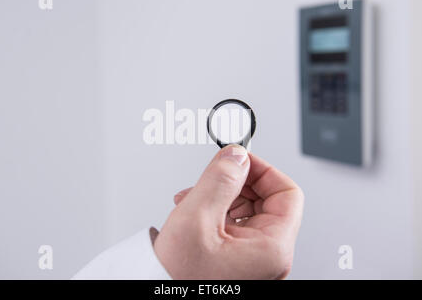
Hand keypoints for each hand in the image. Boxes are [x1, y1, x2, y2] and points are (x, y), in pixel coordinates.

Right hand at [154, 145, 303, 279]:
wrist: (156, 293)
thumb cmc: (179, 278)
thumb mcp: (196, 219)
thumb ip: (219, 181)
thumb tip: (237, 156)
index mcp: (271, 249)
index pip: (288, 193)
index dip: (263, 170)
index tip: (239, 160)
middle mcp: (268, 256)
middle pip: (267, 200)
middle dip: (236, 182)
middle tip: (214, 175)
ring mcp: (253, 259)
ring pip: (247, 210)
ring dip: (222, 195)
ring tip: (195, 197)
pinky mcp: (238, 260)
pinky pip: (235, 224)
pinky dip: (216, 211)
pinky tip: (194, 209)